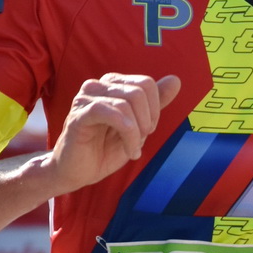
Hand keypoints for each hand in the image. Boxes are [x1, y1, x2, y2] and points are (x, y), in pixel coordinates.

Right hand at [48, 72, 181, 193]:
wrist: (76, 172)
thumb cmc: (104, 149)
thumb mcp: (137, 126)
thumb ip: (155, 104)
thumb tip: (175, 80)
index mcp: (112, 84)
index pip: (145, 83)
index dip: (155, 109)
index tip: (149, 130)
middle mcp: (98, 86)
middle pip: (138, 91)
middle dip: (147, 120)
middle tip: (142, 140)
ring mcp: (86, 99)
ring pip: (125, 103)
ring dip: (136, 132)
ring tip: (133, 149)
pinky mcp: (78, 115)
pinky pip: (109, 113)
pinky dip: (126, 133)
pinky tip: (128, 149)